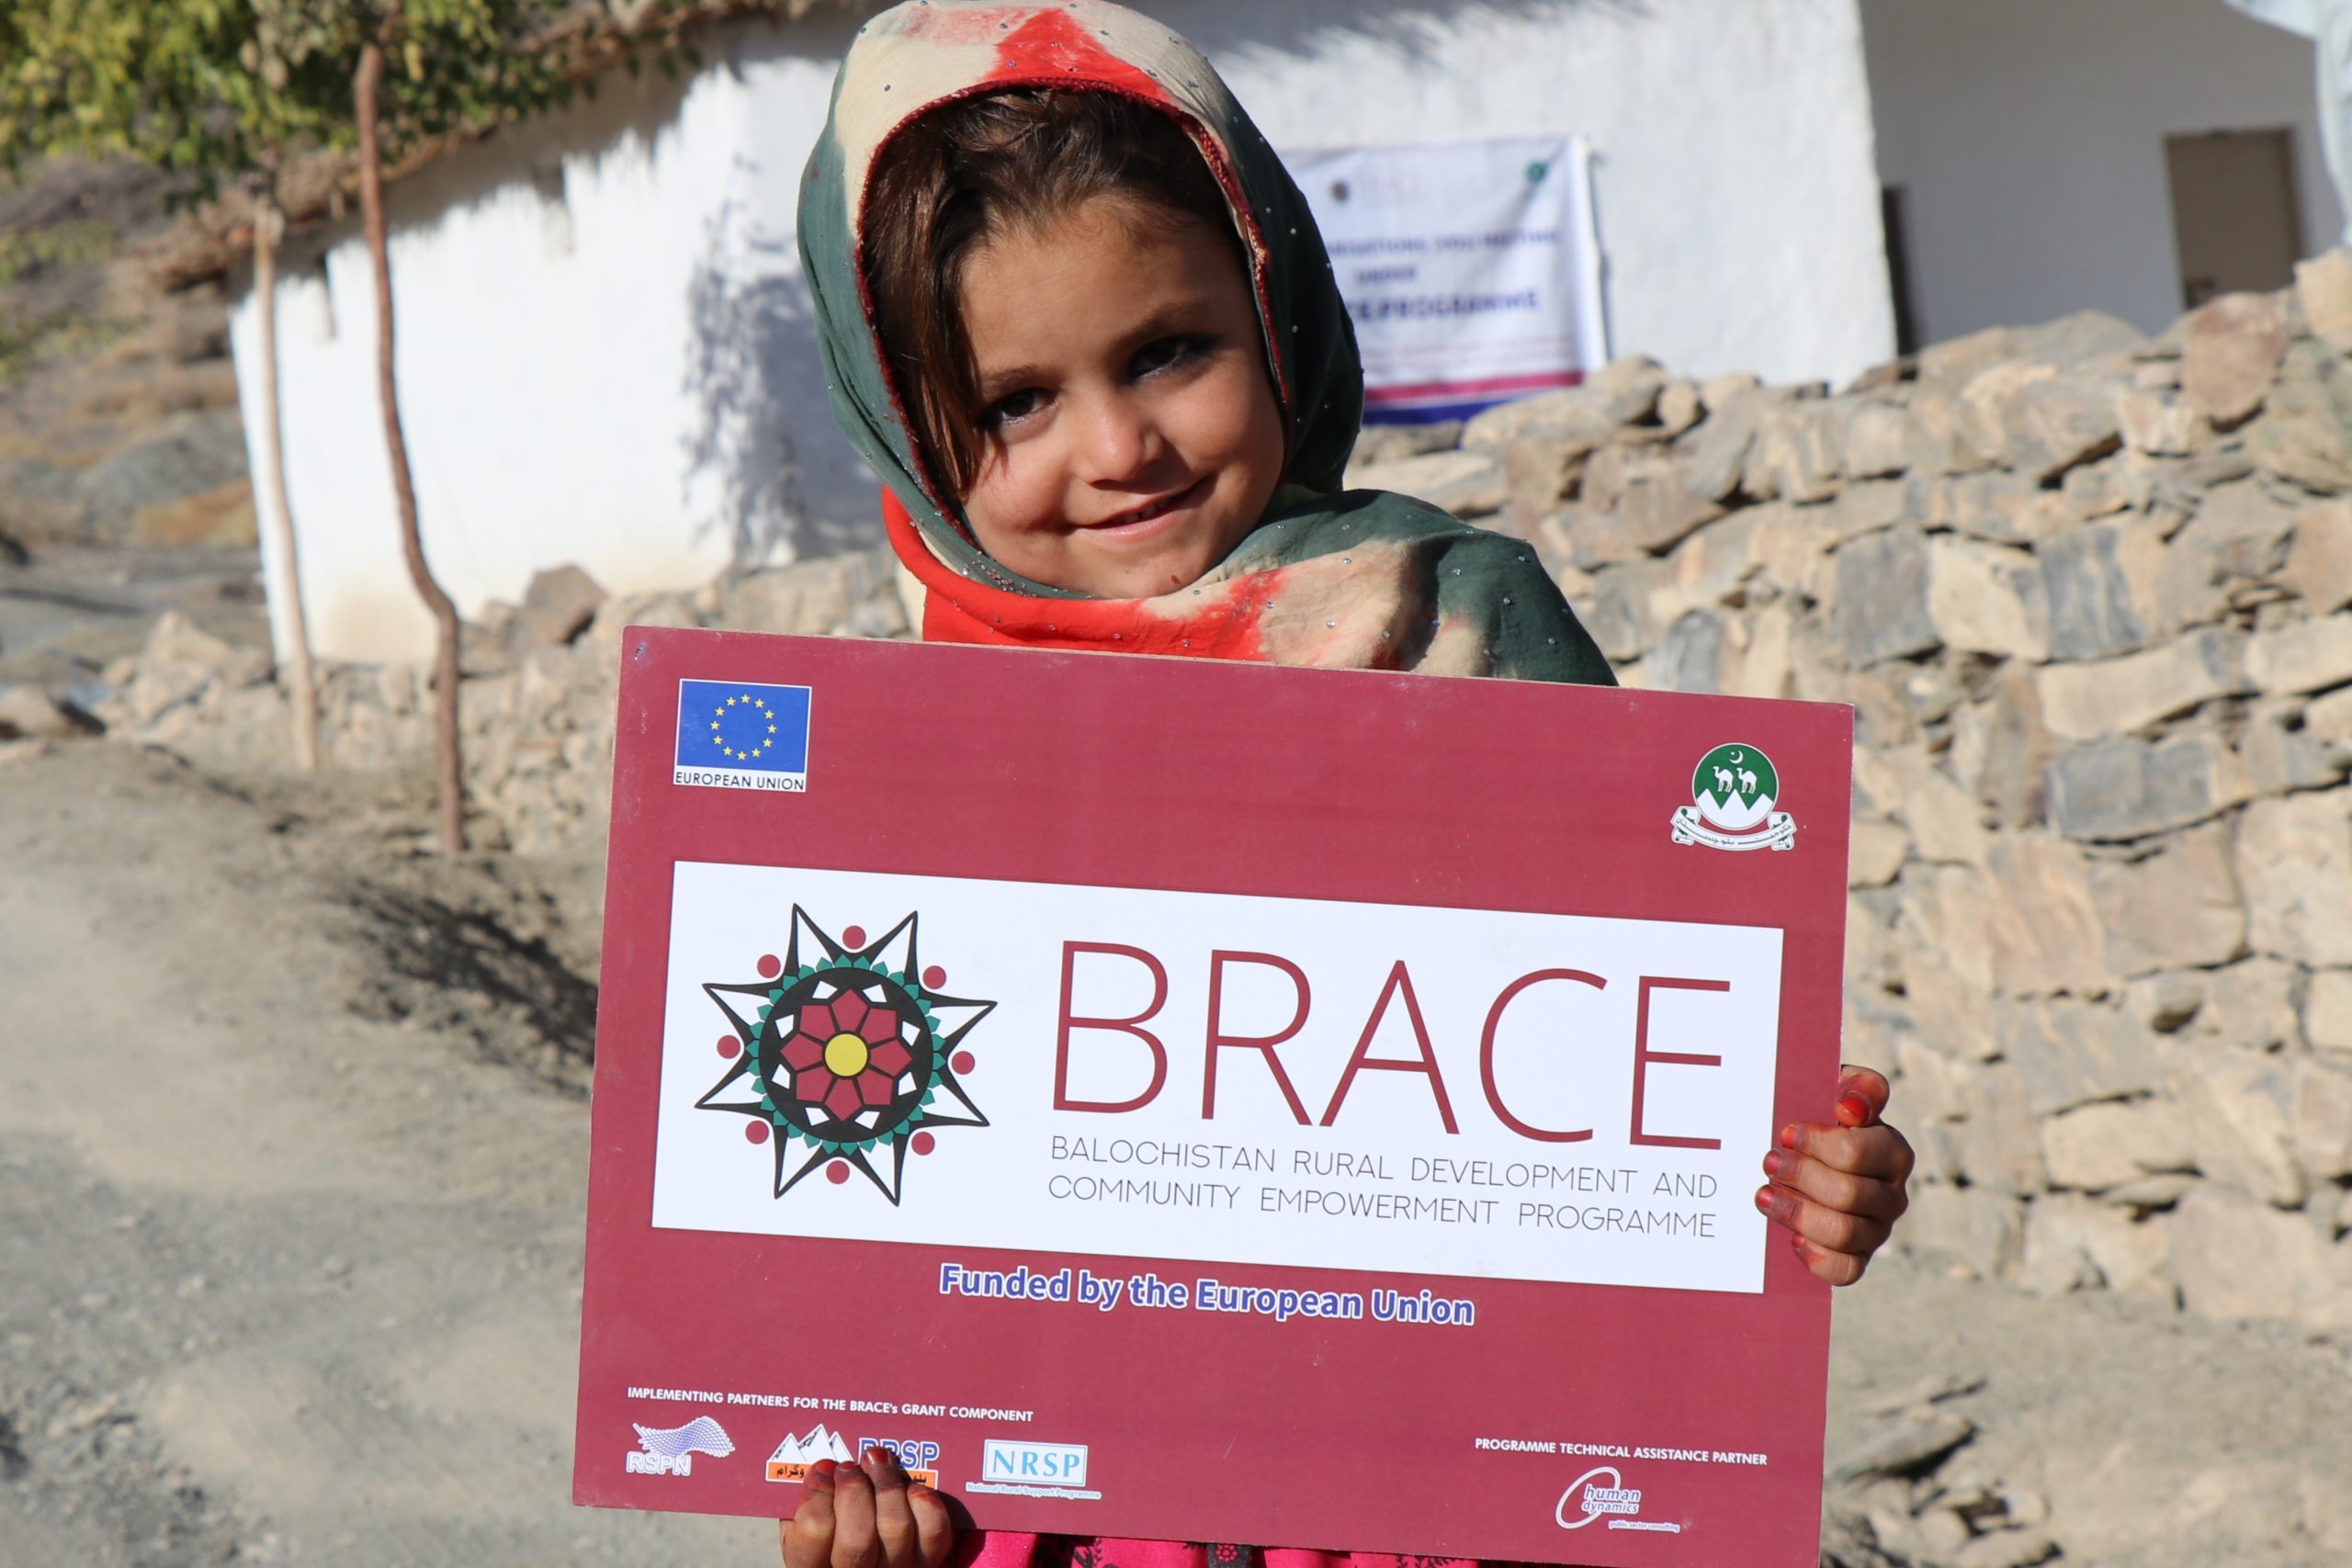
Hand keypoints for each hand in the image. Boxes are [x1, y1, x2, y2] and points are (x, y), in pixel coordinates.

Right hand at [781, 1448, 953, 1567]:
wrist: (874, 1557)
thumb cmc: (834, 1532)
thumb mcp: (807, 1523)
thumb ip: (812, 1499)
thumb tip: (824, 1466)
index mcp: (816, 1566)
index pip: (814, 1533)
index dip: (819, 1492)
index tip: (826, 1467)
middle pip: (857, 1539)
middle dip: (854, 1490)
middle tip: (850, 1466)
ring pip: (896, 1527)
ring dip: (887, 1483)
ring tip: (878, 1460)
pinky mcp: (927, 1561)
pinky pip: (932, 1530)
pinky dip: (923, 1500)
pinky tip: (909, 1487)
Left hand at [1755, 1064, 1912, 1285]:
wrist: (1801, 1146)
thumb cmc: (1819, 1111)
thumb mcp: (1836, 1084)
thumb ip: (1857, 1086)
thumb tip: (1851, 1108)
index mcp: (1893, 1151)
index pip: (1856, 1154)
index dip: (1816, 1144)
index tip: (1786, 1132)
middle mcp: (1892, 1194)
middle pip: (1847, 1195)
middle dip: (1800, 1177)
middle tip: (1769, 1162)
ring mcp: (1877, 1229)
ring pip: (1843, 1233)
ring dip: (1797, 1213)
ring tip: (1765, 1195)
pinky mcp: (1858, 1256)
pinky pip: (1846, 1270)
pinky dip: (1817, 1257)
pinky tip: (1792, 1237)